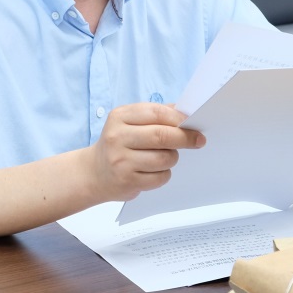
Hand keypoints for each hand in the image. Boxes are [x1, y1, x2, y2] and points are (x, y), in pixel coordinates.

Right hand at [85, 103, 205, 201]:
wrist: (94, 172)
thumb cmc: (119, 143)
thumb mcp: (130, 122)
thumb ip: (156, 115)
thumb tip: (185, 112)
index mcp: (120, 116)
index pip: (156, 113)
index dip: (179, 118)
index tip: (194, 124)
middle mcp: (117, 137)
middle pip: (161, 136)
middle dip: (185, 138)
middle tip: (198, 140)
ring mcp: (120, 160)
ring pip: (164, 159)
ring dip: (172, 158)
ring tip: (165, 157)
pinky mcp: (126, 180)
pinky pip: (159, 177)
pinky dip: (164, 174)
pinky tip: (154, 171)